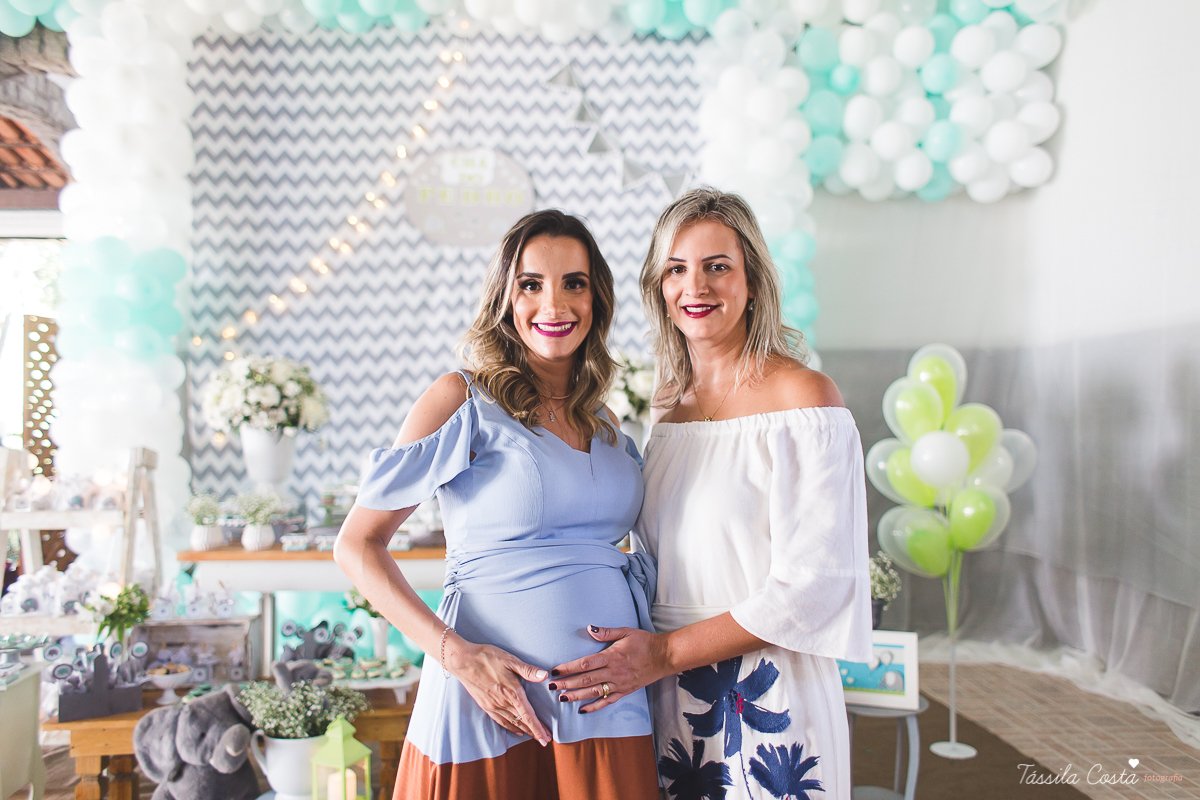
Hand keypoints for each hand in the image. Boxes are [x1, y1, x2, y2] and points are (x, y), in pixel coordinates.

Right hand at [446, 635, 551, 744]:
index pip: (528, 715)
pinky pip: (500, 721)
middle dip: (535, 732)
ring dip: (524, 731)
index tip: (546, 738)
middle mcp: (503, 702)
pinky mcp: (485, 705)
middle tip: (546, 740)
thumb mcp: (510, 660)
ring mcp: (493, 706)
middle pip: (522, 722)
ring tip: (534, 737)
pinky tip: (515, 730)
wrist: (462, 661)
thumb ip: (527, 670)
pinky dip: (510, 727)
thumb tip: (544, 676)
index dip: (538, 728)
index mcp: (512, 692)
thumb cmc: (487, 658)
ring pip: (512, 723)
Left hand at [548, 625, 669, 713]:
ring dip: (577, 696)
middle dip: (567, 683)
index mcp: (612, 656)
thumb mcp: (626, 632)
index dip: (569, 668)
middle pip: (586, 680)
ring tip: (562, 698)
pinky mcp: (625, 691)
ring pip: (594, 693)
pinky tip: (582, 710)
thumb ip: (606, 632)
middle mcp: (614, 672)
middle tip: (552, 686)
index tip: (556, 670)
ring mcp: (619, 684)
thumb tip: (589, 628)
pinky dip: (595, 707)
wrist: (664, 656)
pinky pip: (607, 701)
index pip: (585, 664)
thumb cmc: (644, 642)